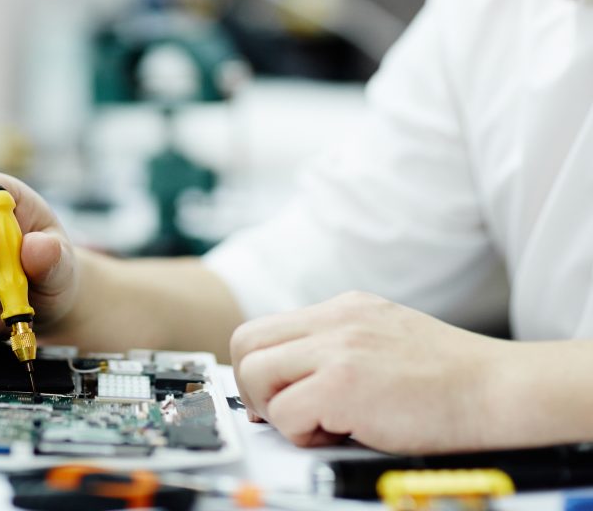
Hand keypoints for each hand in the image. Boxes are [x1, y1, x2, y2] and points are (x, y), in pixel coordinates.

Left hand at [229, 291, 510, 452]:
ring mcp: (337, 348)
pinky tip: (337, 433)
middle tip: (283, 413)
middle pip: (245, 343)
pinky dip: (300, 432)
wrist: (498, 390)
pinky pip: (285, 412)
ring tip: (312, 424)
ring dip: (273, 408)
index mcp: (342, 309)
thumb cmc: (451, 376)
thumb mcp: (385, 337)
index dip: (260, 368)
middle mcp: (334, 320)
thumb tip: (294, 378)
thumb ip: (339, 347)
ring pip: (254, 373)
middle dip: (253, 386)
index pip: (265, 329)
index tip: (275, 396)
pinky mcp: (344, 383)